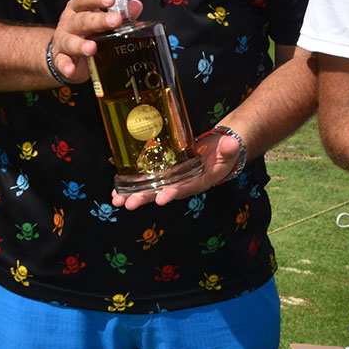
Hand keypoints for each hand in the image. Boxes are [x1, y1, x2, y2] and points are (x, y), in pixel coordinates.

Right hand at [50, 0, 143, 83]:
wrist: (65, 53)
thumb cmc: (86, 32)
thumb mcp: (101, 20)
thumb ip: (119, 13)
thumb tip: (135, 6)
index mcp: (79, 9)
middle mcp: (70, 22)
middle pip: (82, 19)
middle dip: (98, 20)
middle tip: (114, 20)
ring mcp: (63, 40)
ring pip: (70, 41)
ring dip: (81, 45)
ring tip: (92, 48)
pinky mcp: (60, 58)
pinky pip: (62, 62)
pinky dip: (66, 66)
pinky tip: (71, 69)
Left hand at [111, 128, 242, 210]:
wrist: (218, 150)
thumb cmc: (224, 152)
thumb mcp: (228, 150)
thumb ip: (228, 149)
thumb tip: (231, 144)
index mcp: (198, 182)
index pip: (184, 189)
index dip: (172, 194)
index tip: (160, 199)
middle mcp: (182, 184)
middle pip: (161, 193)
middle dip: (144, 198)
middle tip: (129, 203)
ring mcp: (171, 180)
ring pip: (149, 190)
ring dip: (132, 195)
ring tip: (117, 200)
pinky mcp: (164, 173)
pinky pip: (146, 181)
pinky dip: (131, 186)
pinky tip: (117, 190)